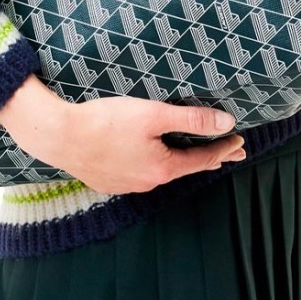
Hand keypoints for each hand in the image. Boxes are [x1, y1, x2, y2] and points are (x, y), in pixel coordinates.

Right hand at [0, 73, 245, 193]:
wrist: (60, 136)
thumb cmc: (106, 122)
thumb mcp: (153, 114)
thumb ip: (191, 119)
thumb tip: (227, 124)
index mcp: (162, 168)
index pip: (202, 159)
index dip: (223, 149)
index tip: (240, 142)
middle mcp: (148, 182)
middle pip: (184, 168)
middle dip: (208, 157)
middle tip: (229, 152)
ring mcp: (127, 185)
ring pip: (162, 171)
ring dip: (180, 160)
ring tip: (192, 152)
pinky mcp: (110, 180)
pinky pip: (141, 172)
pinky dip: (156, 163)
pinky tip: (152, 155)